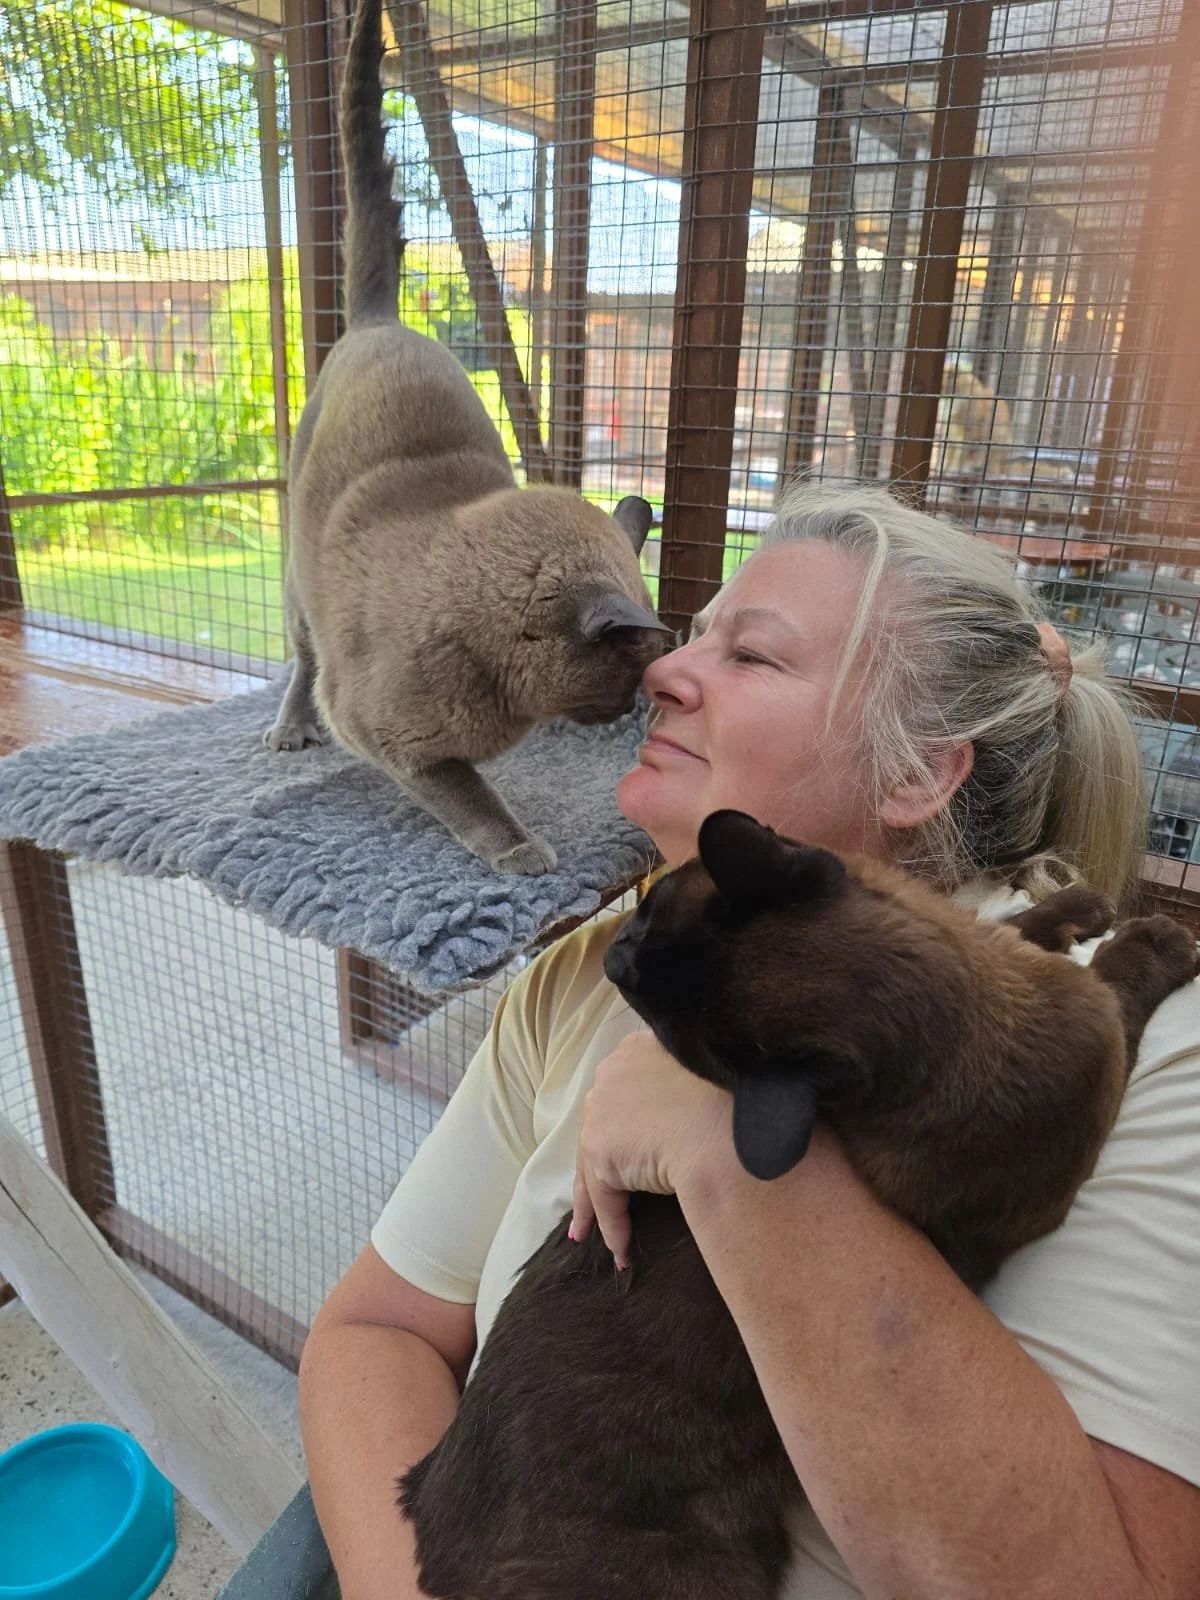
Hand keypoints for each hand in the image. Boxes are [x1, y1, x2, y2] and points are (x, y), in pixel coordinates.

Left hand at [569, 1029, 730, 1269]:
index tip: (626, 1136)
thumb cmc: (737, 1097)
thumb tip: (699, 1103)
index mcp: (639, 1048)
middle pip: (601, 1126)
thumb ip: (691, 1079)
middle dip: (598, 1161)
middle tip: (598, 1190)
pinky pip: (605, 1199)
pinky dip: (613, 1227)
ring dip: (593, 1203)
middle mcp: (612, 1075)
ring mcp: (602, 1115)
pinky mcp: (602, 1155)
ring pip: (593, 1166)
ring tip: (589, 1231)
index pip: (624, 1090)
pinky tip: (622, 1252)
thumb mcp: (712, 1070)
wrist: (729, 1124)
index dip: (624, 1117)